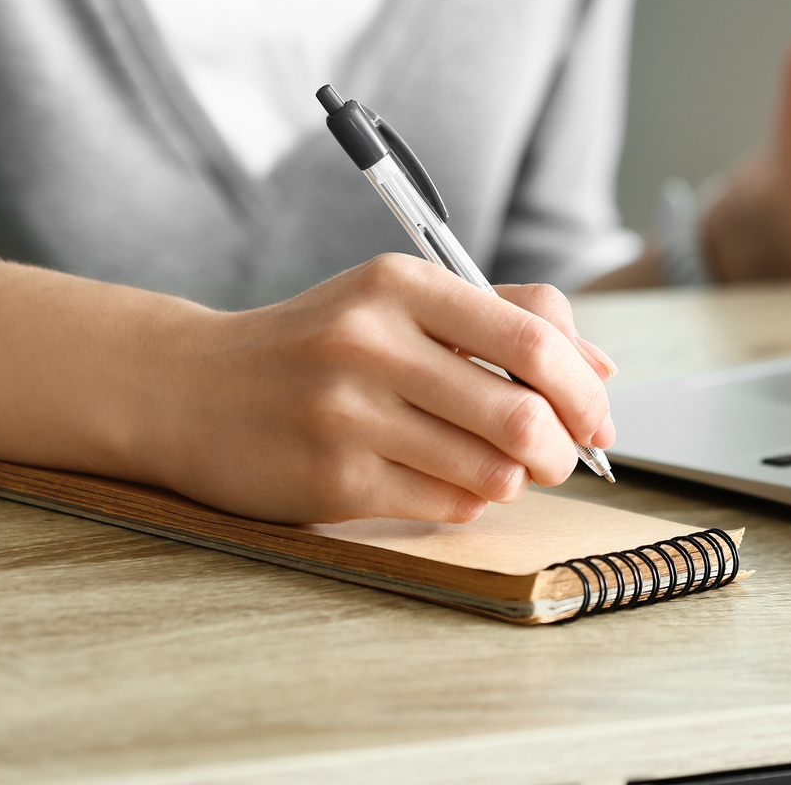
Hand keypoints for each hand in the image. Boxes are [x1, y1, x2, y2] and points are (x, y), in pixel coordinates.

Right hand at [141, 255, 617, 524]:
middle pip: (523, 414)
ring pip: (490, 470)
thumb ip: (504, 318)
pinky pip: (444, 505)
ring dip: (515, 481)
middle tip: (559, 458)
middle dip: (563, 450)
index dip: (585, 387)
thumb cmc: (317, 345)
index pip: (533, 336)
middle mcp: (372, 343)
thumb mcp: (399, 301)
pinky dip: (465, 502)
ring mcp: (346, 414)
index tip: (599, 417)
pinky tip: (442, 482)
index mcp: (401, 285)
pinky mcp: (329, 480)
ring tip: (497, 468)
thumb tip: (602, 369)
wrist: (188, 388)